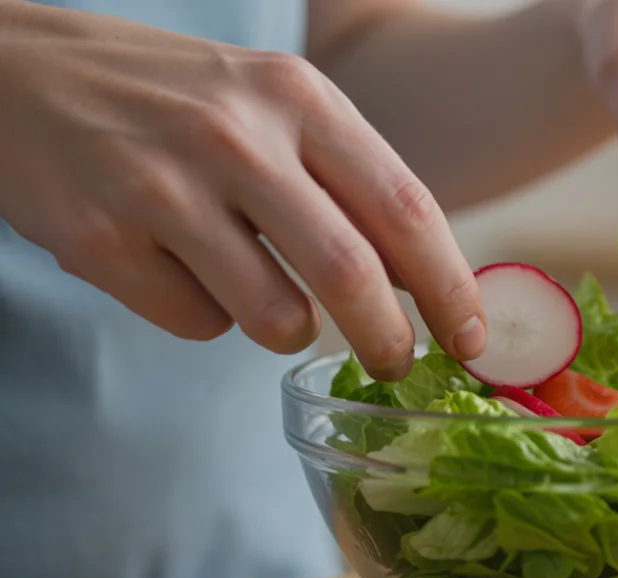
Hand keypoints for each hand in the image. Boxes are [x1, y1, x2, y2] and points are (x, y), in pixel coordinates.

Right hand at [0, 2, 486, 379]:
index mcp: (297, 97)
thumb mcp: (270, 103)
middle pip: (351, 274)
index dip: (450, 285)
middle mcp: (236, 137)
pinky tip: (175, 268)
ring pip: (275, 316)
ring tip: (260, 293)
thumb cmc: (170, 99)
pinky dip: (205, 317)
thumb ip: (345, 178)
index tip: (472, 337)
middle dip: (391, 340)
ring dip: (286, 329)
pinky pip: (196, 325)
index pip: (406, 207)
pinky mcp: (102, 241)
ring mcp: (164, 188)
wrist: (17, 72)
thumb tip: (419, 277)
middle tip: (399, 365)